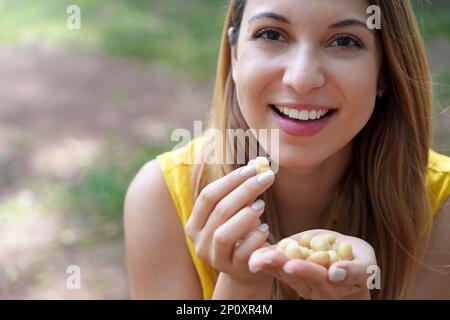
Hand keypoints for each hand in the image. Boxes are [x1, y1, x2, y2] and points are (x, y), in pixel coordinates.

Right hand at [185, 162, 275, 284]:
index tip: (252, 168)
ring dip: (244, 216)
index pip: (207, 196)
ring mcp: (216, 259)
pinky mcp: (234, 271)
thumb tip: (256, 162)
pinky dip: (254, 238)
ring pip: (223, 234)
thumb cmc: (242, 233)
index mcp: (195, 224)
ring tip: (261, 205)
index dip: (230, 180)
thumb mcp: (237, 211)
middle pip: (219, 210)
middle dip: (244, 190)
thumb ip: (241, 191)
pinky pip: (242, 253)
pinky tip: (265, 229)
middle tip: (266, 177)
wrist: (249, 269)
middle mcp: (200, 242)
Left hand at [248, 229, 376, 298]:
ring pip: (286, 275)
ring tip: (258, 258)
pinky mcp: (291, 276)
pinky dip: (265, 263)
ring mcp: (303, 284)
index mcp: (336, 284)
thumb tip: (335, 273)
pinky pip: (277, 270)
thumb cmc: (358, 262)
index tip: (293, 265)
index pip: (321, 277)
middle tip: (271, 258)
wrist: (344, 266)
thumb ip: (355, 270)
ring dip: (271, 265)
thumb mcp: (366, 265)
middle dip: (282, 266)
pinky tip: (254, 258)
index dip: (307, 270)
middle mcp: (318, 289)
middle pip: (300, 277)